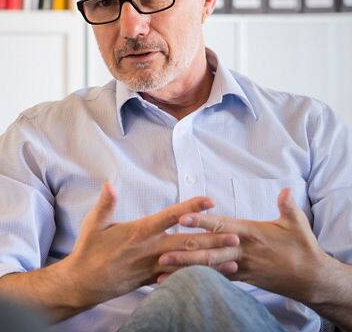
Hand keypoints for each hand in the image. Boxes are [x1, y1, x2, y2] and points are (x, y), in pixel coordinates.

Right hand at [61, 182, 239, 309]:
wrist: (83, 283)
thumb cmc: (89, 250)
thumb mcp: (93, 223)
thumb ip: (105, 203)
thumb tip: (109, 183)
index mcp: (139, 232)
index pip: (169, 216)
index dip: (190, 208)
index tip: (209, 200)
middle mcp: (150, 249)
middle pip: (186, 242)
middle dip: (212, 239)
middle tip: (235, 236)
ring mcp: (153, 267)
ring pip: (187, 263)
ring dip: (211, 260)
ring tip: (234, 259)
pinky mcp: (152, 279)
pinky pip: (178, 277)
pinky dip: (197, 276)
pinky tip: (213, 277)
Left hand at [158, 188, 330, 302]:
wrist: (311, 278)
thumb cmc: (302, 247)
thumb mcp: (297, 224)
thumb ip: (287, 206)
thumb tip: (286, 190)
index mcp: (250, 233)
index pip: (221, 225)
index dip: (201, 221)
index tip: (183, 218)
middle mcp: (241, 251)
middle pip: (209, 250)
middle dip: (185, 252)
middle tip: (162, 253)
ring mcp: (240, 266)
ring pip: (209, 268)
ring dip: (186, 269)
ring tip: (164, 271)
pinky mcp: (242, 278)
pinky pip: (217, 279)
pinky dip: (199, 280)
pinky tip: (182, 283)